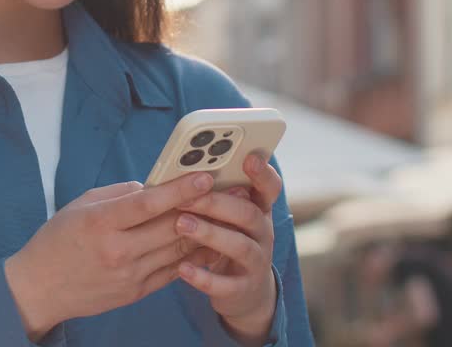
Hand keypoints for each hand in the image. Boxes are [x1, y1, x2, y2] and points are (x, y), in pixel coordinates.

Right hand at [5, 173, 217, 339]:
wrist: (41, 288)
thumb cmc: (58, 239)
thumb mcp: (81, 205)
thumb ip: (119, 194)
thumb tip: (153, 188)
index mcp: (101, 223)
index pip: (148, 204)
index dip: (179, 189)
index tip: (205, 177)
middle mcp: (118, 251)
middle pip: (170, 226)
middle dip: (203, 208)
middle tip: (229, 192)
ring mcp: (129, 275)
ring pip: (177, 250)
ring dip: (206, 231)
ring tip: (227, 214)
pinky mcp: (137, 292)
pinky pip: (174, 271)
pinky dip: (194, 255)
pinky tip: (210, 241)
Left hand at [175, 154, 282, 344]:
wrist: (245, 293)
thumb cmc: (228, 240)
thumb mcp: (228, 218)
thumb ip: (216, 196)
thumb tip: (183, 172)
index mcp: (259, 210)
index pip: (269, 187)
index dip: (262, 173)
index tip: (249, 158)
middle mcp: (263, 233)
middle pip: (248, 213)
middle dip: (217, 203)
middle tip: (187, 197)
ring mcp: (256, 262)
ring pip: (240, 246)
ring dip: (210, 234)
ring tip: (181, 225)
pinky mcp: (243, 289)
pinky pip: (225, 284)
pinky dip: (204, 277)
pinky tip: (182, 268)